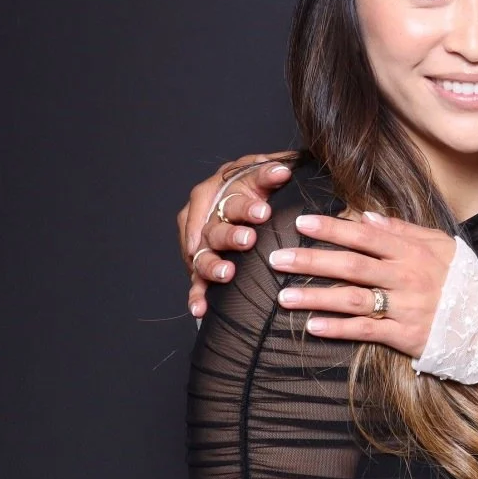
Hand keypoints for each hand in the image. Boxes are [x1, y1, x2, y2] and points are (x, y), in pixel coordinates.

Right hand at [179, 153, 295, 317]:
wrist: (256, 201)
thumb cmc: (260, 184)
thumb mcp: (266, 171)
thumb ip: (272, 171)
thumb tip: (282, 170)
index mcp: (220, 189)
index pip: (228, 196)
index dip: (244, 205)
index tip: (264, 212)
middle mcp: (207, 215)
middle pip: (214, 226)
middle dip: (230, 235)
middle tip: (249, 240)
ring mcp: (202, 242)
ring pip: (202, 254)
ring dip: (212, 264)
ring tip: (227, 272)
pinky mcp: (201, 264)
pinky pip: (195, 281)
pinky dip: (196, 295)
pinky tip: (200, 308)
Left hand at [269, 211, 457, 358]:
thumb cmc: (462, 279)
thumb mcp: (440, 245)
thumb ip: (404, 229)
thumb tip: (366, 215)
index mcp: (413, 252)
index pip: (366, 236)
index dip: (333, 229)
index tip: (302, 223)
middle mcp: (406, 277)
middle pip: (351, 266)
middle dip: (312, 261)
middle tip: (277, 258)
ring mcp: (404, 307)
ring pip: (353, 299)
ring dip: (316, 298)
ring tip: (283, 297)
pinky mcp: (404, 335)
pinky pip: (366, 331)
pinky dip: (338, 329)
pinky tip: (312, 327)